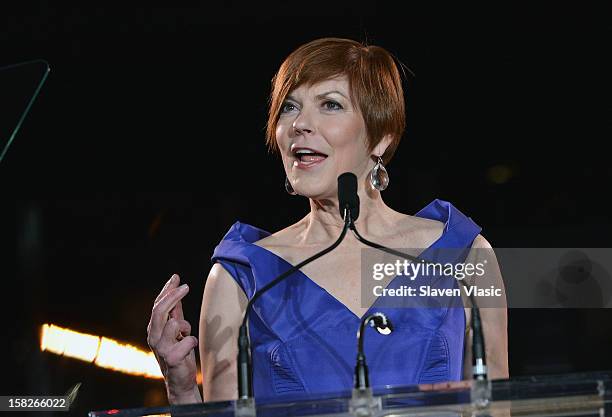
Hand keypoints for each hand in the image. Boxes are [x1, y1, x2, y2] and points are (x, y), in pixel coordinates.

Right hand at [147, 274, 199, 402]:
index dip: (166, 290)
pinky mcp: (172, 358)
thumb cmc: (178, 352)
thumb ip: (175, 311)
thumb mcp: (176, 329)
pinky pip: (187, 340)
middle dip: (173, 296)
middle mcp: (154, 337)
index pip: (157, 305)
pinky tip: (189, 347)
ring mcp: (161, 348)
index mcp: (154, 328)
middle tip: (186, 286)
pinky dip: (192, 341)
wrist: (179, 380)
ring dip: (186, 326)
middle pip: (160, 311)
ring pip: (174, 324)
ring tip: (186, 335)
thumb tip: (176, 288)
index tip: (176, 277)